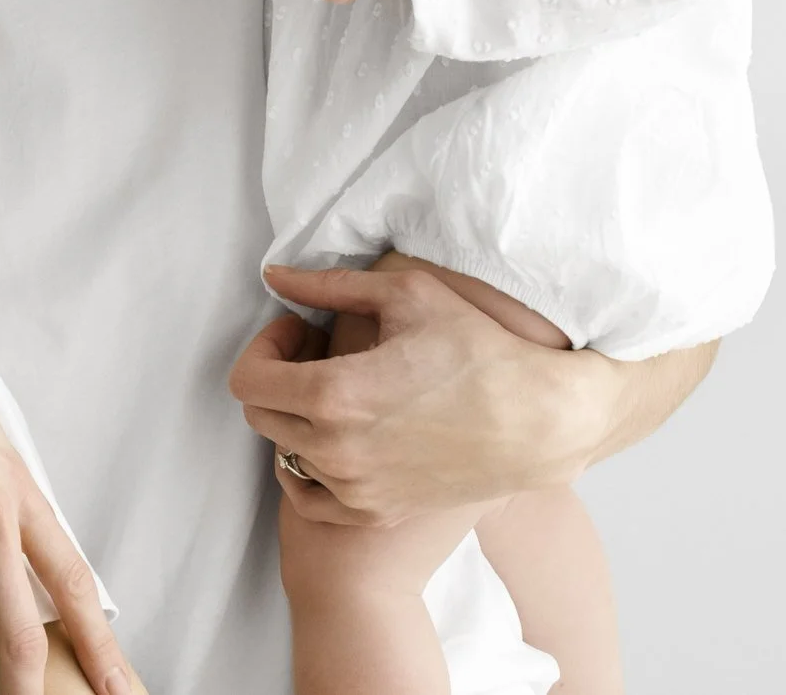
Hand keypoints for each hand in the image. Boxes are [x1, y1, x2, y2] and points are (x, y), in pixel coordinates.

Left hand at [227, 264, 611, 526]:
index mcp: (335, 395)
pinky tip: (341, 435)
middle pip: (260, 416)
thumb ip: (328, 284)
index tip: (299, 330)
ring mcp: (355, 488)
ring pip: (285, 452)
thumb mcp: (405, 295)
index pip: (248, 381)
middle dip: (277, 376)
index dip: (264, 346)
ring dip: (297, 417)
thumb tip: (273, 275)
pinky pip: (308, 495)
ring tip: (340, 390)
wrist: (537, 422)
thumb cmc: (477, 350)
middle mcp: (337, 451)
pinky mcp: (376, 511)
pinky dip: (310, 465)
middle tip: (319, 352)